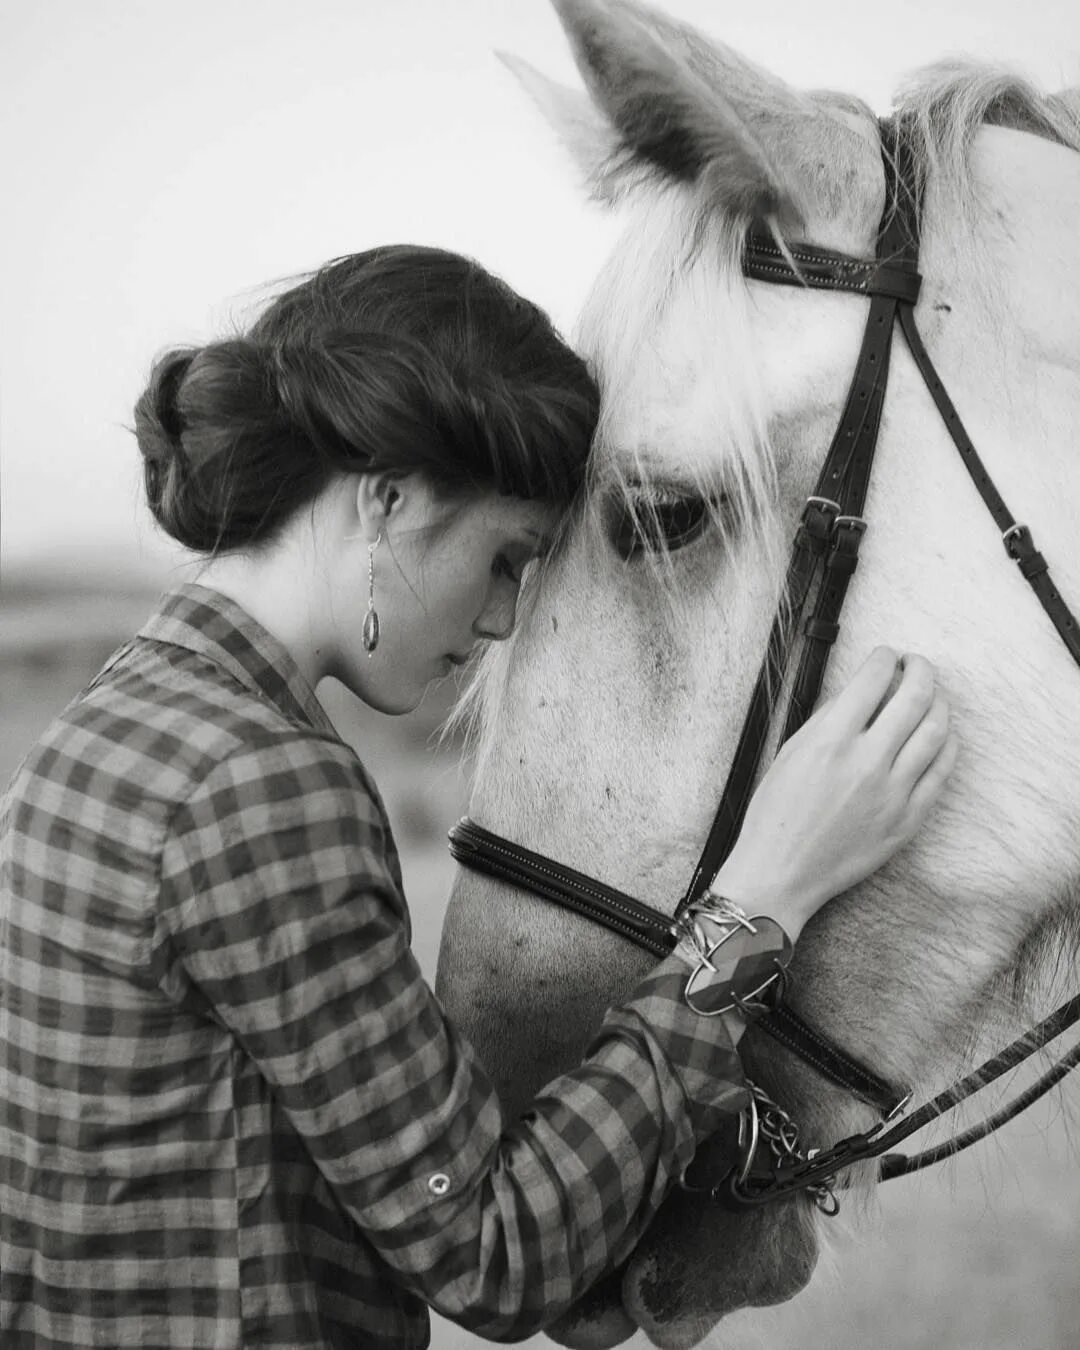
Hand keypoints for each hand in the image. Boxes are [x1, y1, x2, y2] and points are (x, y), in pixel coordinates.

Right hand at [710, 646, 957, 939]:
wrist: (782, 872)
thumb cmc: (776, 814)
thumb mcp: (790, 753)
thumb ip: (828, 719)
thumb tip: (861, 692)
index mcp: (831, 741)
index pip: (873, 679)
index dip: (884, 658)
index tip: (885, 656)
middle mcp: (867, 762)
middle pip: (915, 696)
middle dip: (920, 670)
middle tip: (916, 664)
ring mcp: (894, 792)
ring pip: (937, 730)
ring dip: (939, 702)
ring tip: (931, 695)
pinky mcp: (909, 818)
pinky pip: (942, 770)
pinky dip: (946, 743)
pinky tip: (939, 733)